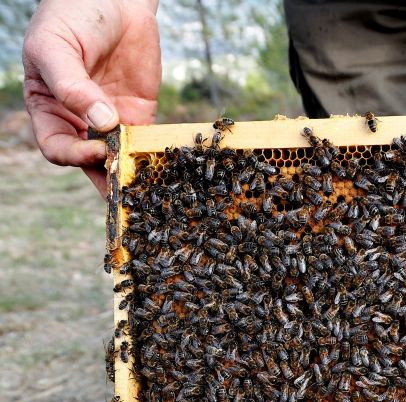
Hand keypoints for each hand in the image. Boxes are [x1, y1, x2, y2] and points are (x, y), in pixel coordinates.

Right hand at [22, 0, 160, 192]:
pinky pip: (145, 141)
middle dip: (106, 174)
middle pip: (89, 160)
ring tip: (147, 189)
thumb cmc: (73, 16)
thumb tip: (102, 123)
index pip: (57, 147)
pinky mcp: (139, 114)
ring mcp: (111, 119)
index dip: (75, 155)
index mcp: (49, 108)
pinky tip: (164, 167)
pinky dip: (153, 156)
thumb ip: (72, 86)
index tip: (98, 148)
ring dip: (131, 173)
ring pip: (119, 157)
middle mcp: (78, 120)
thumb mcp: (57, 47)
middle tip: (126, 184)